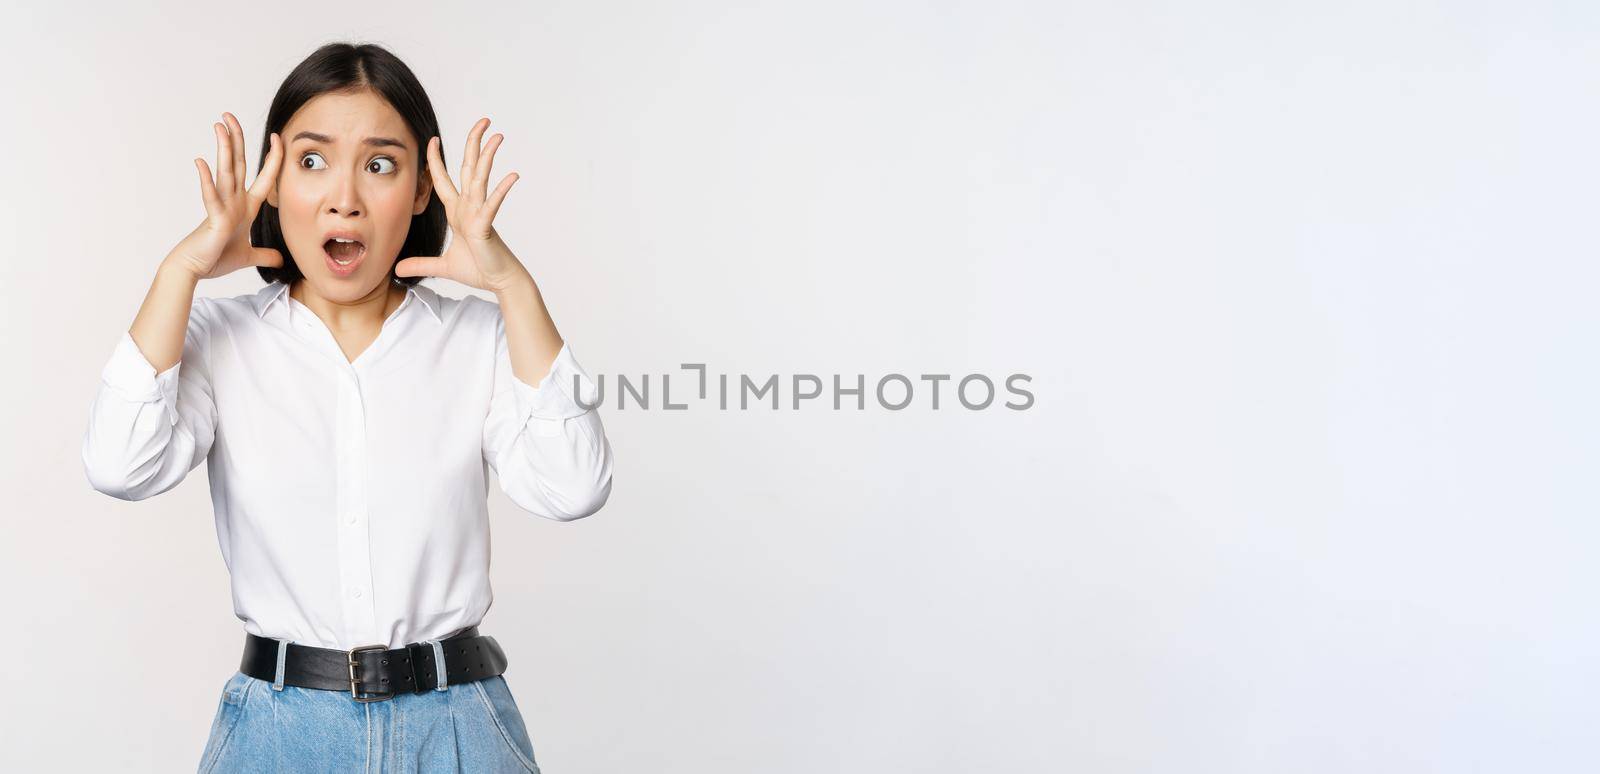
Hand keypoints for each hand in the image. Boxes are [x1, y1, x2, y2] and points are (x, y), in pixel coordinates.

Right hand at [168, 112, 284, 279]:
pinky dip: (206, 180)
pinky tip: (201, 162)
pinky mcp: (213, 218)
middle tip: (229, 115)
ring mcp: (222, 207)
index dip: (272, 159)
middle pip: (238, 164)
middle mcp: (233, 201)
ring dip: (224, 149)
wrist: (194, 269)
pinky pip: (210, 197)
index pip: (263, 177)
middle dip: (237, 139)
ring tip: (220, 126)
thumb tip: (278, 259)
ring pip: (225, 172)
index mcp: (245, 207)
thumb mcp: (248, 256)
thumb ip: (264, 255)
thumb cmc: (216, 258)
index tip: (276, 138)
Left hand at [395, 117, 525, 292]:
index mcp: (458, 211)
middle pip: (469, 167)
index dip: (436, 159)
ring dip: (488, 156)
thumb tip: (397, 270)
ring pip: (481, 178)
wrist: (499, 281)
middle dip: (474, 143)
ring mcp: (479, 213)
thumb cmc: (478, 270)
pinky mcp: (486, 226)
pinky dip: (501, 190)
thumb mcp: (442, 266)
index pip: (444, 179)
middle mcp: (469, 206)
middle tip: (483, 121)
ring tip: (497, 136)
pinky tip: (512, 176)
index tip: (432, 139)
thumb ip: (420, 263)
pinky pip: (493, 204)